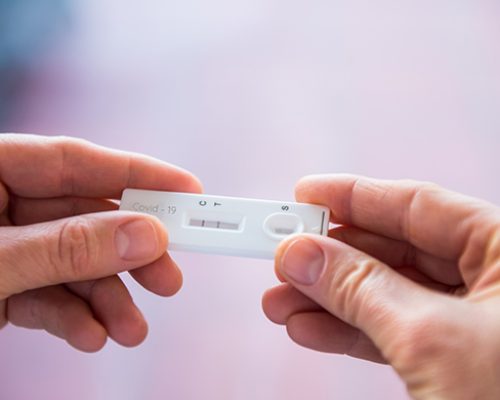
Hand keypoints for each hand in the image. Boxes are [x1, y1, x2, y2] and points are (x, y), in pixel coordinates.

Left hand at [0, 134, 201, 351]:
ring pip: (72, 263)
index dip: (137, 174)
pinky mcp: (3, 286)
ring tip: (129, 329)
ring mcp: (5, 246)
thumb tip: (147, 235)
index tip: (189, 191)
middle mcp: (0, 202)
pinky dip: (73, 317)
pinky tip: (90, 334)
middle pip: (85, 217)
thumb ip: (67, 247)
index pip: (75, 161)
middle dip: (128, 253)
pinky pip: (48, 295)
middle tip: (168, 276)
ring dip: (106, 298)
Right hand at [263, 174, 499, 398]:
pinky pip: (393, 332)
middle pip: (396, 250)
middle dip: (332, 257)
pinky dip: (349, 331)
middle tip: (283, 255)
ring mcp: (476, 324)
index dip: (355, 197)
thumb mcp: (431, 339)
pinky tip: (309, 328)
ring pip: (387, 294)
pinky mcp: (458, 360)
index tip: (306, 195)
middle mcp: (496, 280)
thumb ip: (361, 288)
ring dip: (328, 298)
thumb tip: (304, 254)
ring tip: (281, 300)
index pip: (419, 205)